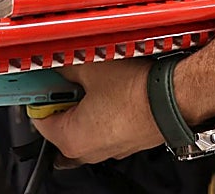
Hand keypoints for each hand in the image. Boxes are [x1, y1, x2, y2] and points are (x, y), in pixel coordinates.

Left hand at [31, 60, 161, 163]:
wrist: (176, 97)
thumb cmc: (136, 90)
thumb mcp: (90, 67)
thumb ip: (66, 66)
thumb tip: (56, 62)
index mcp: (71, 139)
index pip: (38, 118)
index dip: (39, 94)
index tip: (41, 80)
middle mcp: (88, 151)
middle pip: (61, 124)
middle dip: (62, 99)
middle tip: (67, 76)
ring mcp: (110, 148)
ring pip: (85, 125)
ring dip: (84, 104)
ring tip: (93, 80)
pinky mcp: (128, 141)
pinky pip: (106, 126)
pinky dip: (104, 110)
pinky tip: (112, 89)